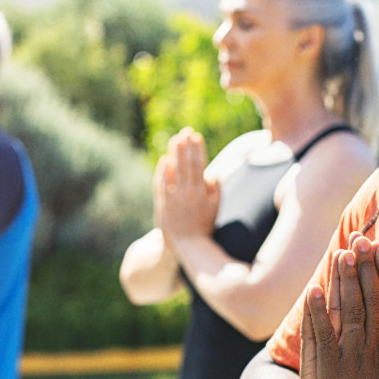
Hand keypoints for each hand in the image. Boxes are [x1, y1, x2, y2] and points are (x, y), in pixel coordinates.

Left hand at [157, 128, 218, 248]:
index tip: (196, 136)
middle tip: (185, 132)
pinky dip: (163, 172)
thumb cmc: (204, 226)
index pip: (199, 165)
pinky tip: (165, 160)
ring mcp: (174, 198)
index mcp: (202, 193)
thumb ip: (216, 190)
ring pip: (173, 171)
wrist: (187, 246)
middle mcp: (188, 193)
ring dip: (174, 154)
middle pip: (186, 165)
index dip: (197, 150)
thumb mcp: (215, 208)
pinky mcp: (163, 204)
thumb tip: (214, 173)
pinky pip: (162, 184)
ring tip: (175, 140)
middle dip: (185, 147)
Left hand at [307, 235, 378, 378]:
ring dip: (345, 279)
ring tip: (342, 251)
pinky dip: (318, 310)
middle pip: (369, 297)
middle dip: (364, 266)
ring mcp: (350, 354)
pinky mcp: (329, 365)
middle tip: (361, 237)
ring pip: (348, 309)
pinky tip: (314, 288)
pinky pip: (322, 333)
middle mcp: (373, 345)